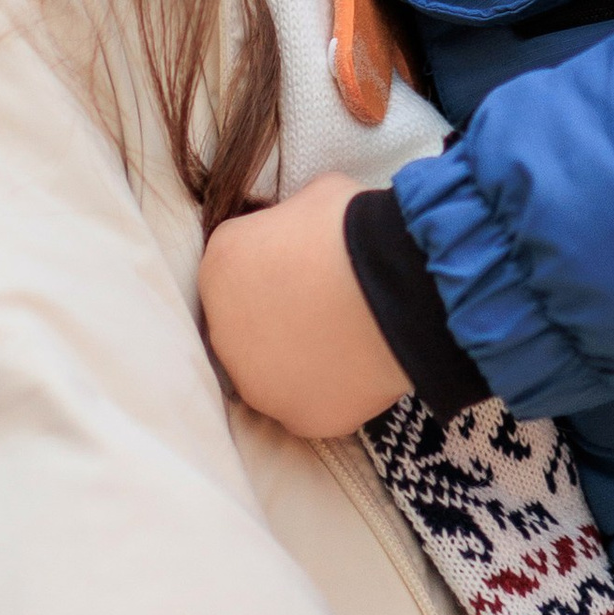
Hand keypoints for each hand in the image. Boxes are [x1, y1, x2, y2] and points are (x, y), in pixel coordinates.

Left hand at [199, 181, 411, 439]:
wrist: (395, 284)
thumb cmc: (353, 227)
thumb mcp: (312, 196)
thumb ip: (292, 218)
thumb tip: (305, 227)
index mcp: (219, 268)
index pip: (234, 270)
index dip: (270, 267)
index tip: (304, 267)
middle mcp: (223, 333)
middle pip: (244, 327)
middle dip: (276, 318)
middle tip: (323, 307)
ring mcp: (258, 384)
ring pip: (271, 374)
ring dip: (297, 361)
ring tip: (343, 341)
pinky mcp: (298, 418)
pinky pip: (310, 404)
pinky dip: (330, 391)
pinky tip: (359, 369)